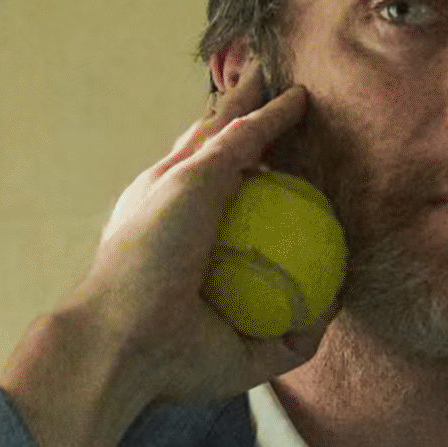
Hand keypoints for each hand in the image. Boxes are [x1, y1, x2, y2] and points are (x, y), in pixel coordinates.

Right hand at [0, 74, 318, 446]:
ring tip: (274, 82)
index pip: (192, 197)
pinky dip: (273, 115)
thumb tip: (328, 312)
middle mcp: (159, 198)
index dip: (217, 180)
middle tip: (257, 108)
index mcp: (157, 235)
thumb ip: (286, 337)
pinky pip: (247, 136)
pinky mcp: (193, 174)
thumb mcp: (241, 357)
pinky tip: (302, 101)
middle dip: (225, 125)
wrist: (119, 350)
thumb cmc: (167, 364)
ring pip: (220, 128)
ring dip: (247, 103)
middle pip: (199, 149)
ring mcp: (172, 181)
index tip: (251, 178)